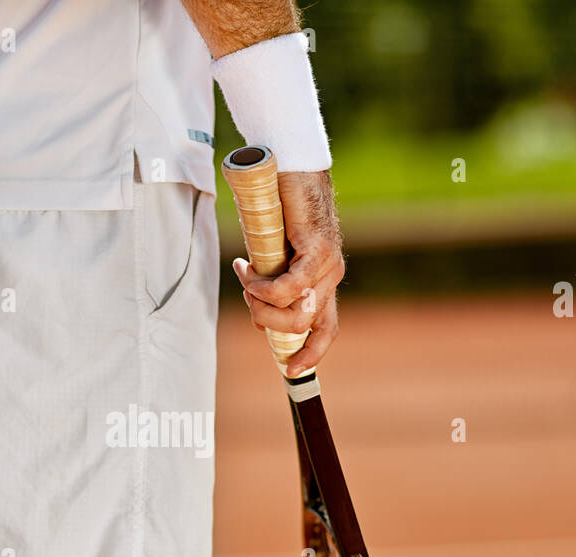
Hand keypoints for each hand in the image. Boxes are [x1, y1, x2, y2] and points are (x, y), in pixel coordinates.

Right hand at [231, 169, 344, 376]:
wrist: (291, 167)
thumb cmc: (278, 210)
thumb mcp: (273, 257)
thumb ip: (272, 282)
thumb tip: (259, 309)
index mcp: (323, 284)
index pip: (325, 330)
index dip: (311, 354)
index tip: (291, 370)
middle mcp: (330, 279)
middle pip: (303, 328)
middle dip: (266, 323)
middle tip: (247, 295)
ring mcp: (328, 266)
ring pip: (295, 312)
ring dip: (259, 303)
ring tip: (245, 275)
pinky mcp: (318, 250)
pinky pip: (289, 287)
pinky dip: (262, 286)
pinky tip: (248, 270)